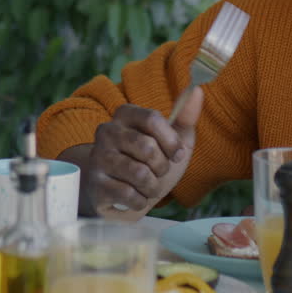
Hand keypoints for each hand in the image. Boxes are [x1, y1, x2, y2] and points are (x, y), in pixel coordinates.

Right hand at [86, 87, 202, 219]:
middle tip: (157, 172)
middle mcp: (106, 131)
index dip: (171, 142)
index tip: (177, 154)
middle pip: (147, 148)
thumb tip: (197, 91)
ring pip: (140, 174)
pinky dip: (140, 201)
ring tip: (147, 187)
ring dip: (153, 187)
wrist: (121, 196)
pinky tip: (134, 198)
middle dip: (162, 167)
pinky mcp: (95, 184)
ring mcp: (98, 157)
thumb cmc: (150, 164)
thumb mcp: (171, 140)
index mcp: (124, 114)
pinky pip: (129, 194)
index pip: (152, 120)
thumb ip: (185, 116)